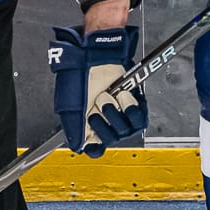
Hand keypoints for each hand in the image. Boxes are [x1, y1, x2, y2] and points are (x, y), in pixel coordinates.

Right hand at [47, 25, 147, 157]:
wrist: (97, 59)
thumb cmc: (80, 77)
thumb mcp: (70, 107)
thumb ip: (74, 130)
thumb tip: (80, 148)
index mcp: (87, 125)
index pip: (95, 149)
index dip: (97, 147)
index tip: (95, 141)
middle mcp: (105, 122)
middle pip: (111, 139)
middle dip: (104, 121)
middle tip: (96, 105)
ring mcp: (121, 114)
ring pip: (126, 130)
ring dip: (116, 112)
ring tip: (109, 96)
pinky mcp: (135, 105)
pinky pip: (140, 118)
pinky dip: (130, 106)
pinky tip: (122, 95)